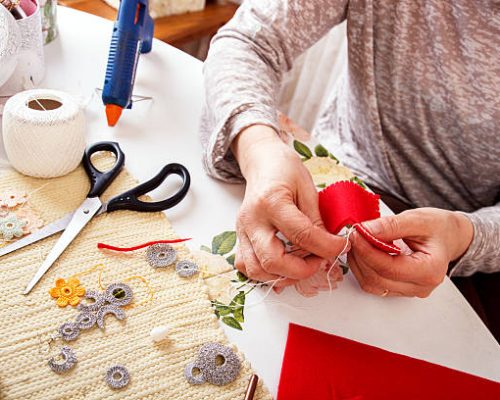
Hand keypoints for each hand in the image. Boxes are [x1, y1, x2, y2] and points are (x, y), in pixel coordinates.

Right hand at [231, 125, 346, 287]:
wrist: (262, 162)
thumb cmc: (285, 170)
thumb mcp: (308, 188)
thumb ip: (316, 220)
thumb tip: (330, 247)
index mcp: (271, 202)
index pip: (301, 235)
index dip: (327, 247)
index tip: (341, 246)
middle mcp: (252, 220)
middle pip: (272, 261)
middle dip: (301, 270)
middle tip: (319, 261)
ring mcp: (242, 231)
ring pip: (256, 270)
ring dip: (282, 275)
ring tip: (302, 264)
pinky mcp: (240, 238)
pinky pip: (246, 266)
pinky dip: (264, 273)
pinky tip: (282, 266)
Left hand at [348, 208, 473, 296]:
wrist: (448, 236)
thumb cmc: (438, 227)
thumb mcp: (417, 219)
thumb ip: (391, 225)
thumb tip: (365, 231)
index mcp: (430, 270)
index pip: (389, 268)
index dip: (367, 251)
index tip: (356, 234)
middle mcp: (421, 286)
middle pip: (378, 278)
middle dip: (360, 256)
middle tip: (353, 235)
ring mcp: (410, 290)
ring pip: (372, 284)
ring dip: (359, 263)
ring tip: (357, 242)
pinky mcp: (399, 289)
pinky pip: (374, 284)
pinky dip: (363, 268)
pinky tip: (363, 252)